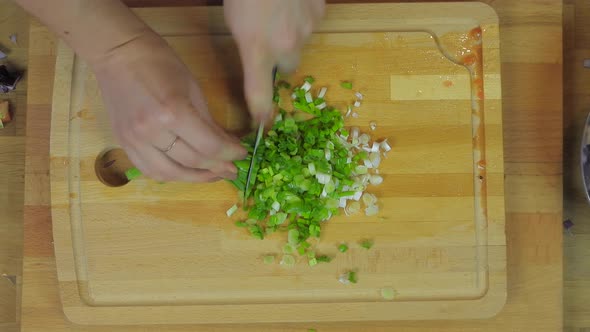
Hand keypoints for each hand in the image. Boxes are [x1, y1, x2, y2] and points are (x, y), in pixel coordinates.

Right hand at [91, 32, 245, 181]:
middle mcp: (152, 132)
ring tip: (212, 175)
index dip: (230, 154)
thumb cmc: (160, 63)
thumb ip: (210, 122)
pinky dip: (171, 175)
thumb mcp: (193, 88)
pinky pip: (149, 170)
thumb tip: (228, 145)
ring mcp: (134, 141)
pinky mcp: (123, 143)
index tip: (242, 155)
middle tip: (232, 170)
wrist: (117, 53)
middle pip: (192, 162)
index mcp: (173, 113)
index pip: (209, 146)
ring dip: (195, 178)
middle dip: (218, 168)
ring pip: (170, 174)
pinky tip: (186, 172)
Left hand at [224, 0, 324, 121]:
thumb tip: (257, 57)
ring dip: (290, 35)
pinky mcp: (320, 13)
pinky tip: (291, 2)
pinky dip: (302, 17)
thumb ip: (247, 46)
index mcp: (257, 49)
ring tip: (277, 12)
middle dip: (279, 58)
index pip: (259, 94)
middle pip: (287, 67)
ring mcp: (306, 28)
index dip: (261, 112)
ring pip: (300, 43)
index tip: (262, 124)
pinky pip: (311, 23)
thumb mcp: (234, 21)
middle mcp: (285, 45)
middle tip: (267, 39)